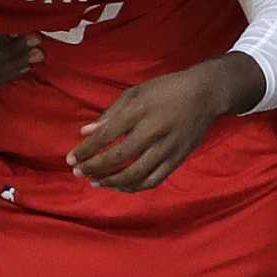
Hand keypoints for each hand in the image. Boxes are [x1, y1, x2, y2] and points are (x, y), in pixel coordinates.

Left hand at [68, 55, 256, 191]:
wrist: (206, 94)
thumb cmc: (166, 90)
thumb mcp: (135, 93)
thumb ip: (110, 113)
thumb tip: (85, 132)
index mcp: (140, 110)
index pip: (107, 135)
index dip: (86, 150)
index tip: (70, 158)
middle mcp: (154, 130)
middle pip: (119, 157)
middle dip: (94, 167)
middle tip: (78, 172)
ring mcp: (168, 147)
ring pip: (136, 174)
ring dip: (112, 181)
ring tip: (96, 181)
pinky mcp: (179, 158)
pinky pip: (154, 180)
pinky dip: (135, 187)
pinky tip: (121, 186)